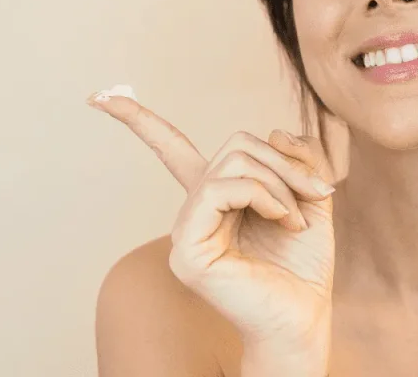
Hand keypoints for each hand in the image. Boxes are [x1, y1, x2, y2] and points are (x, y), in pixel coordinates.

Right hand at [86, 88, 335, 350]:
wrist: (303, 320)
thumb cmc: (303, 267)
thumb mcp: (309, 199)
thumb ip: (295, 160)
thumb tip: (274, 131)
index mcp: (214, 199)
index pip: (170, 149)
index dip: (139, 120)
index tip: (100, 96)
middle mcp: (193, 212)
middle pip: (234, 145)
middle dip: (282, 160)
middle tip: (317, 192)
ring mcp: (185, 230)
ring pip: (232, 162)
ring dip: (280, 181)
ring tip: (298, 217)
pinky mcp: (188, 248)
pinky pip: (221, 188)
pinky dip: (264, 194)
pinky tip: (285, 220)